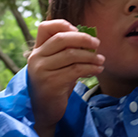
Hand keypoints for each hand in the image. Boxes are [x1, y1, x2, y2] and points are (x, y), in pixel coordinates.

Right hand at [27, 19, 104, 136]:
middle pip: (62, 38)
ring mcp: (42, 70)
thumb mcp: (56, 66)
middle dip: (83, 39)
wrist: (43, 112)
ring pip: (71, 54)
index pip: (45, 27)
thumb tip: (89, 39)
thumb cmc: (53, 86)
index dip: (62, 24)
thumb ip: (65, 52)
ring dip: (91, 56)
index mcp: (37, 50)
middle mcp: (36, 58)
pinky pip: (76, 70)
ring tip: (101, 60)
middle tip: (97, 43)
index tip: (77, 29)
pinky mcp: (51, 83)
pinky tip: (97, 70)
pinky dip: (90, 68)